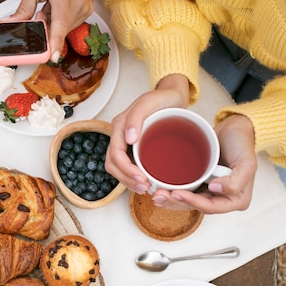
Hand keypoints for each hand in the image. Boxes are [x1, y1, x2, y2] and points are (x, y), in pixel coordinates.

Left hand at [5, 0, 93, 62]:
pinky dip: (61, 20)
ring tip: (51, 5)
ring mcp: (85, 7)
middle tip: (43, 9)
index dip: (55, 42)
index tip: (53, 57)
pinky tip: (59, 7)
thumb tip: (11, 24)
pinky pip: (71, 24)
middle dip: (47, 26)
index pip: (60, 23)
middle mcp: (78, 2)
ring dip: (54, 23)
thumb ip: (23, 9)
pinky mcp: (88, 10)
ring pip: (64, 29)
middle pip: (59, 29)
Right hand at [105, 74, 189, 192]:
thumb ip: (136, 117)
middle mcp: (120, 136)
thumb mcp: (150, 102)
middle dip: (126, 179)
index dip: (126, 170)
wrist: (172, 97)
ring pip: (118, 168)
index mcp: (119, 126)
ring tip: (145, 188)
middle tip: (145, 188)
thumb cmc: (162, 98)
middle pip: (113, 165)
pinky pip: (127, 166)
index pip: (115, 155)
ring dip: (128, 181)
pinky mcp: (134, 148)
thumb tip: (129, 139)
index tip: (142, 179)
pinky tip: (145, 182)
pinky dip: (133, 177)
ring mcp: (126, 143)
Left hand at [153, 114, 257, 213]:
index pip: (211, 207)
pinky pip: (186, 190)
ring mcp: (211, 191)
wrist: (234, 129)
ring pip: (188, 200)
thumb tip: (215, 189)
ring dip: (171, 199)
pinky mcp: (201, 182)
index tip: (176, 193)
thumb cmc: (242, 143)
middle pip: (196, 206)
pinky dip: (173, 191)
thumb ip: (236, 181)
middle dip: (176, 202)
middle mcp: (223, 198)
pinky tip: (160, 189)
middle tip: (158, 196)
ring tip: (156, 195)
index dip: (192, 202)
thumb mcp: (247, 162)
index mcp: (236, 199)